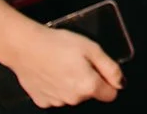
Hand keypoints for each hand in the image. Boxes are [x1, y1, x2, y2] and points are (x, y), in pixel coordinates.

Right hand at [3, 24, 121, 106]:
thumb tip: (121, 82)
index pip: (111, 94)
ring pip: (73, 95)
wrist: (25, 47)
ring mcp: (56, 102)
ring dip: (72, 83)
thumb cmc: (58, 44)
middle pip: (90, 93)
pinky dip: (56, 87)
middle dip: (89, 80)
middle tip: (79, 61)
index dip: (110, 81)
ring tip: (63, 65)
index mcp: (88, 86)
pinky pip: (57, 96)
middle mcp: (73, 99)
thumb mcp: (93, 48)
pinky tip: (51, 72)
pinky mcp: (42, 101)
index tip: (101, 70)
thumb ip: (111, 68)